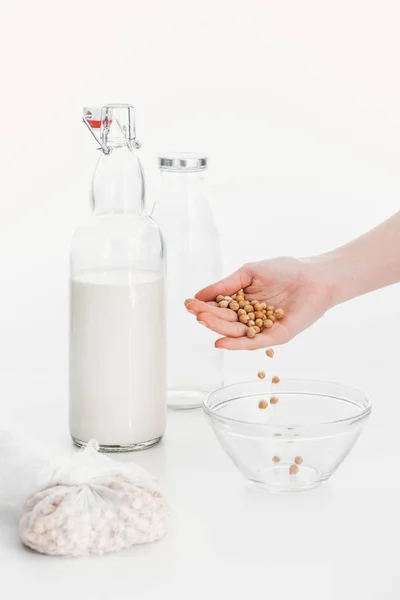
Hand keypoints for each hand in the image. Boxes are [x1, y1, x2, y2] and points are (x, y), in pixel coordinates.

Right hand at [185, 257, 334, 349]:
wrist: (315, 275)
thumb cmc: (285, 270)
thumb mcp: (249, 273)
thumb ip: (226, 285)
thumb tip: (199, 295)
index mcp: (242, 303)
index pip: (219, 307)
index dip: (203, 307)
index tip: (188, 304)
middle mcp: (249, 318)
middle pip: (224, 321)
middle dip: (208, 317)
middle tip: (195, 312)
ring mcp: (262, 328)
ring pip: (235, 333)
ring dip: (218, 328)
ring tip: (204, 320)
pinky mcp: (276, 337)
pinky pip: (253, 343)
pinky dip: (236, 345)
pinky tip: (221, 342)